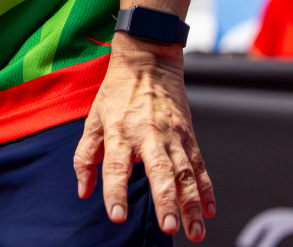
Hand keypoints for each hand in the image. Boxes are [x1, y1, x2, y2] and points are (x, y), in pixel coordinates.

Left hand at [74, 35, 215, 241]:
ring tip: (194, 232)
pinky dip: (206, 189)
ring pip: (184, 174)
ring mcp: (172, 136)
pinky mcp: (189, 136)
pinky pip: (199, 166)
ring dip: (191, 204)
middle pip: (159, 171)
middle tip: (169, 227)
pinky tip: (209, 211)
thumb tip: (83, 190)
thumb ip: (85, 156)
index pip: (116, 166)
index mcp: (119, 132)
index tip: (117, 216)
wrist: (147, 62)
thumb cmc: (116, 93)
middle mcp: (148, 135)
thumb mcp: (93, 119)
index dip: (115, 191)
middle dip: (165, 200)